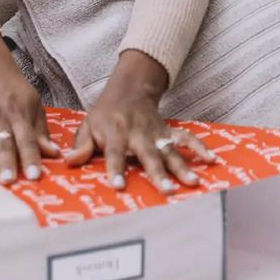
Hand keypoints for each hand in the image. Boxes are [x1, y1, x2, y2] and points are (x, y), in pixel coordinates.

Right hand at [0, 27, 60, 183]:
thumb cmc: (13, 88)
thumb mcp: (32, 102)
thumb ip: (41, 131)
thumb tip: (54, 154)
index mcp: (19, 111)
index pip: (27, 138)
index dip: (30, 157)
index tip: (35, 175)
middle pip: (3, 142)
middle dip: (7, 162)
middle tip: (10, 180)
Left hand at [66, 51, 215, 193]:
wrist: (129, 88)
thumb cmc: (105, 114)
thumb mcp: (88, 125)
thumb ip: (81, 146)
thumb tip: (68, 162)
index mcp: (115, 133)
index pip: (113, 152)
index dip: (115, 168)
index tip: (118, 186)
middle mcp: (137, 133)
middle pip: (148, 155)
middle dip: (157, 173)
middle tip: (167, 191)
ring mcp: (156, 132)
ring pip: (170, 151)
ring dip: (182, 166)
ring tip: (193, 182)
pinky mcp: (168, 131)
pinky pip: (186, 138)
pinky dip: (200, 147)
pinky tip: (212, 160)